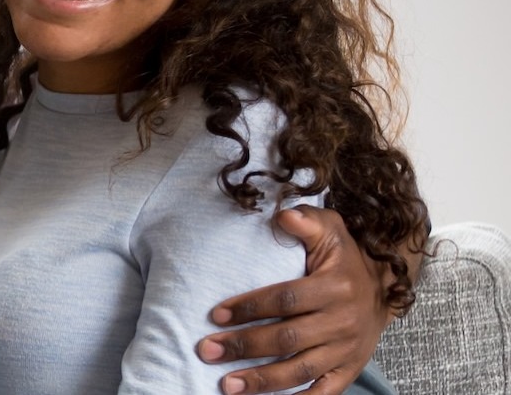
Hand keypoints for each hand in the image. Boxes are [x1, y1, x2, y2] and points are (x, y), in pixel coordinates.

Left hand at [194, 207, 392, 394]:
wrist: (385, 290)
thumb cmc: (345, 259)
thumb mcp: (331, 232)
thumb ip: (307, 223)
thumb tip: (282, 215)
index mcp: (335, 287)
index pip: (285, 300)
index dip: (249, 307)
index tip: (215, 315)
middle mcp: (342, 321)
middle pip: (287, 338)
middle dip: (245, 346)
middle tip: (207, 350)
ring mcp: (346, 350)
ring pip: (300, 370)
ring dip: (262, 381)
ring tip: (226, 385)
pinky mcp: (349, 370)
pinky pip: (323, 393)